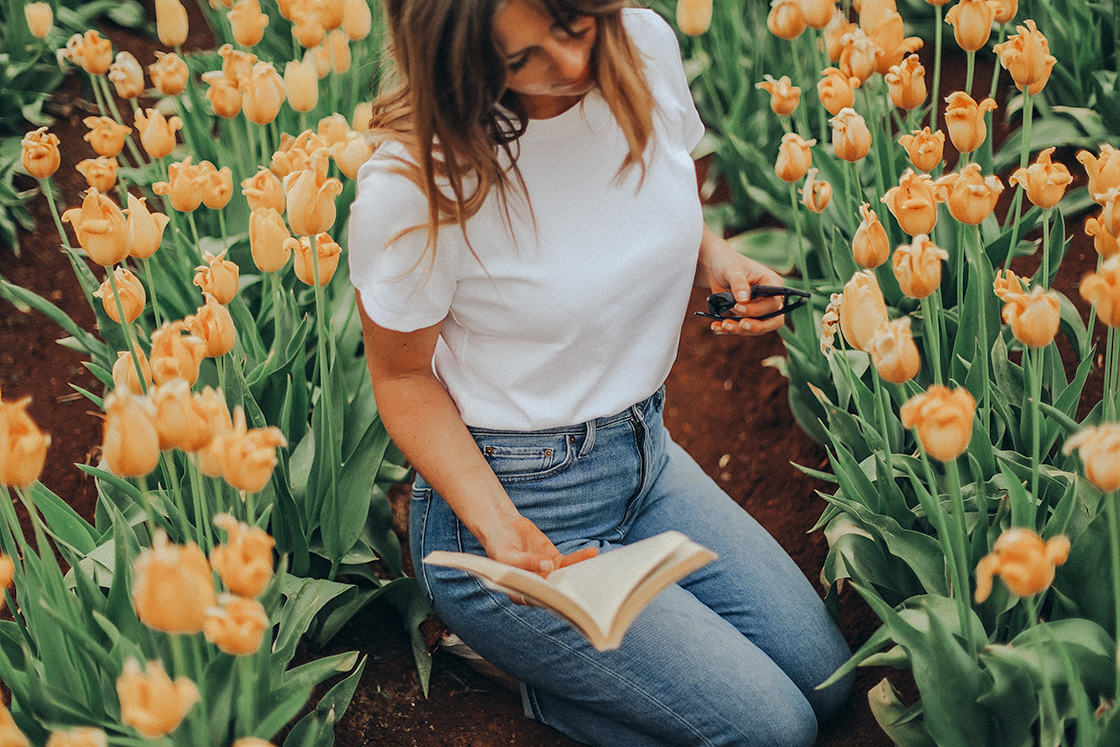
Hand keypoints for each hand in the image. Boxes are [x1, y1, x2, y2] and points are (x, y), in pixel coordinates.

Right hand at [483, 516, 597, 603]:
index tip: (565, 597)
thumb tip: (549, 566)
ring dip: (581, 572)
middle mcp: (535, 587)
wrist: (503, 526)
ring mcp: (547, 575)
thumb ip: (527, 562)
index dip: (551, 600)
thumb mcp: (508, 554)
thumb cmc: (499, 544)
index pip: (537, 600)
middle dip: (574, 591)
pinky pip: (569, 562)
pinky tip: (592, 552)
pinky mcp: (554, 561)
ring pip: (566, 577)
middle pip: (555, 593)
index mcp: (518, 593)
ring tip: (594, 566)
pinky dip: (580, 557)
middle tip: (589, 590)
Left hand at [696, 226, 786, 335]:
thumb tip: (743, 300)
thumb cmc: (728, 264)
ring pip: (757, 328)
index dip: (757, 309)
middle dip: (756, 326)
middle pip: (773, 320)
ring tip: (723, 325)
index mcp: (772, 284)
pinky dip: (729, 329)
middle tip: (740, 325)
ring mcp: (760, 310)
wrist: (716, 270)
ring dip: (740, 330)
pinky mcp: (748, 317)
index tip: (737, 306)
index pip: (772, 303)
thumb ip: (739, 283)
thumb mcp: (732, 270)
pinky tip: (716, 326)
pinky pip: (742, 328)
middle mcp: (770, 299)